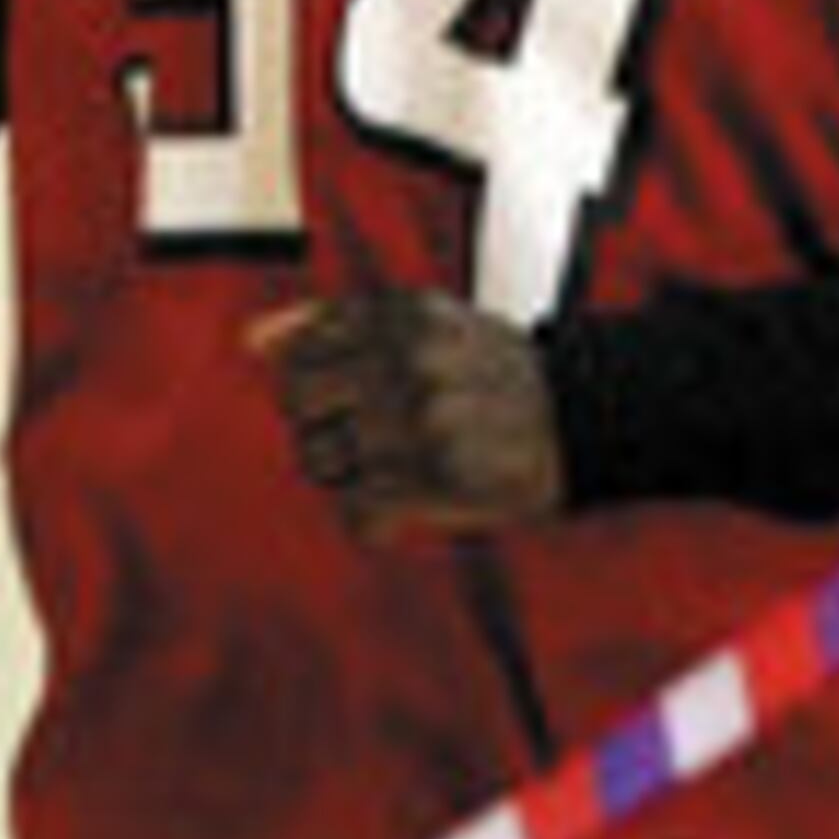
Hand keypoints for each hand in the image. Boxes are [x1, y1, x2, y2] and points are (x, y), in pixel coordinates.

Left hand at [261, 293, 565, 539]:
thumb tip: (251, 341)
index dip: (315, 388)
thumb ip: (338, 322)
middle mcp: (407, 361)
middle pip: (298, 408)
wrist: (586, 420)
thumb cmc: (494, 375)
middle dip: (322, 430)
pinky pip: (356, 513)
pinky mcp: (435, 477)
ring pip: (320, 462)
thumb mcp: (427, 321)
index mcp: (401, 315)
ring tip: (398, 472)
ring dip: (350, 478)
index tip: (353, 401)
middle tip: (370, 443)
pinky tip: (405, 511)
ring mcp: (420, 419)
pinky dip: (374, 522)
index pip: (298, 355)